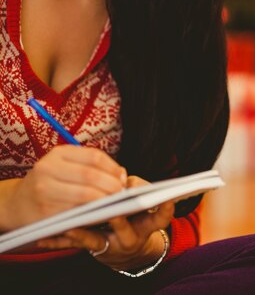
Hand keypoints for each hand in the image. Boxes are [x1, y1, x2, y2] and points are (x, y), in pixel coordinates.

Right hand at [3, 145, 126, 229]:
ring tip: (115, 204)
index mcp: (58, 153)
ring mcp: (45, 190)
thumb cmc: (49, 183)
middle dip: (111, 185)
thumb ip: (90, 167)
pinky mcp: (44, 212)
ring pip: (84, 195)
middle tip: (122, 193)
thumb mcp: (64, 166)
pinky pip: (75, 212)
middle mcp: (49, 168)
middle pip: (90, 175)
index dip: (113, 167)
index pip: (94, 156)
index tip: (123, 177)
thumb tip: (121, 174)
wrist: (17, 204)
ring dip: (105, 201)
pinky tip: (100, 214)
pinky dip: (92, 214)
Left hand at [37, 175, 174, 271]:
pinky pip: (75, 246)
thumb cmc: (133, 215)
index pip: (161, 217)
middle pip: (126, 229)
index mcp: (148, 223)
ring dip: (81, 231)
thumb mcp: (141, 205)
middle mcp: (132, 237)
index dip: (165, 209)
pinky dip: (59, 242)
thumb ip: (134, 188)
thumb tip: (122, 178)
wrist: (124, 250)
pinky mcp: (94, 249)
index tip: (167, 199)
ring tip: (69, 223)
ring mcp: (112, 246)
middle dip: (117, 217)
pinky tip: (44, 238)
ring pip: (96, 239)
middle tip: (111, 207)